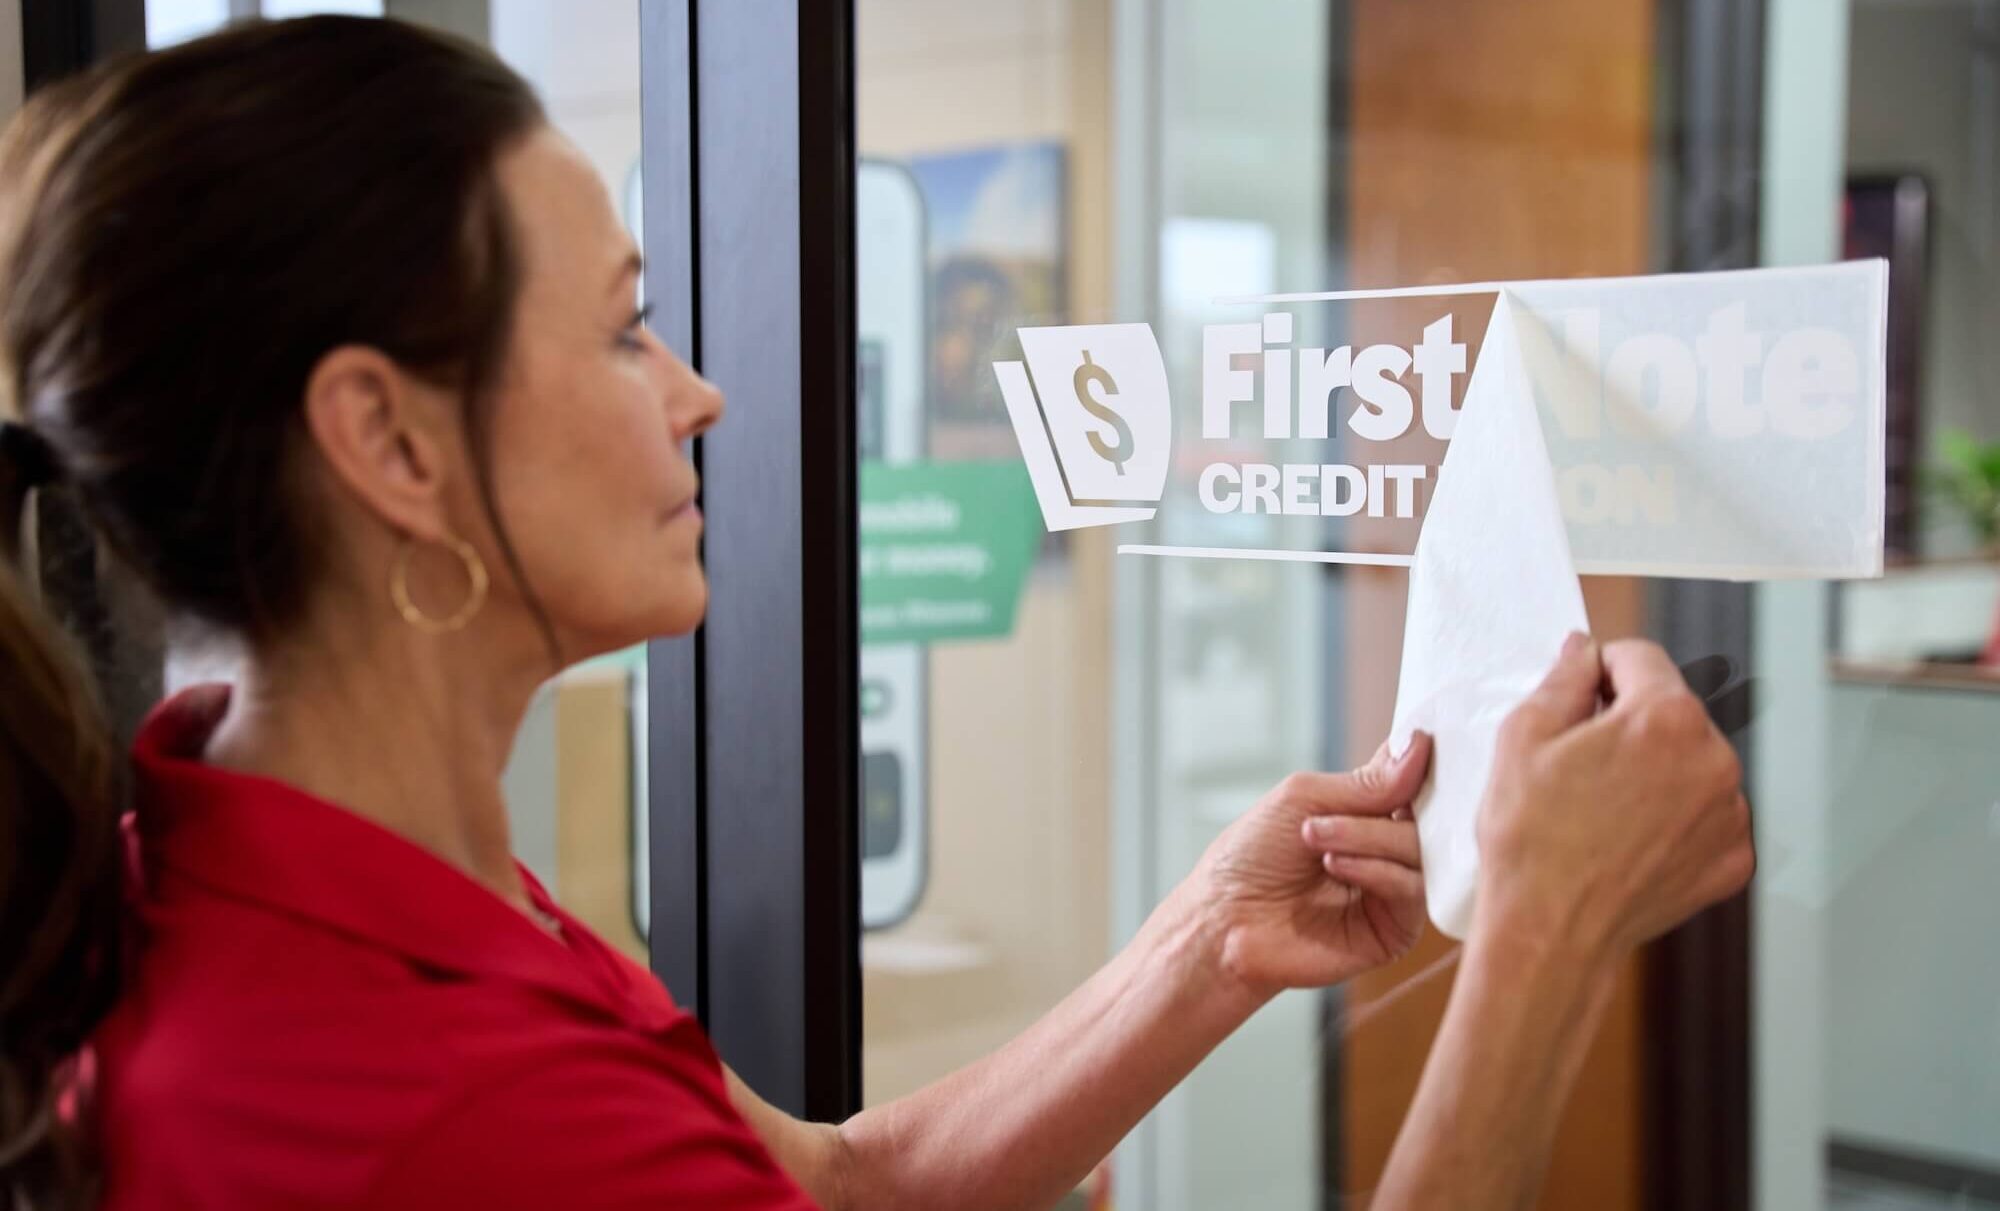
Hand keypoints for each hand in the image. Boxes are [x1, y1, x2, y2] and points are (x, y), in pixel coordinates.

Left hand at [1184, 735, 1432, 999]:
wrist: (1224, 921)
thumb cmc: (1251, 858)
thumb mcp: (1305, 799)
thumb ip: (1368, 781)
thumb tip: (1421, 745)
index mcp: (1367, 812)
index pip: (1415, 781)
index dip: (1423, 764)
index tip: (1425, 744)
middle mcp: (1386, 849)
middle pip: (1424, 815)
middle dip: (1380, 808)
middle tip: (1324, 818)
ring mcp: (1392, 889)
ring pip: (1421, 851)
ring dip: (1368, 838)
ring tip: (1317, 839)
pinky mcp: (1394, 930)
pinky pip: (1412, 891)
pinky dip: (1376, 871)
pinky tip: (1336, 866)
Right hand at [1477, 634, 1753, 964]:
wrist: (1550, 932)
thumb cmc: (1531, 841)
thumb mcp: (1523, 738)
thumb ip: (1564, 680)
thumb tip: (1583, 652)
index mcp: (1666, 718)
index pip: (1640, 658)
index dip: (1599, 669)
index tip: (1579, 694)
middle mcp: (1714, 759)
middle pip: (1670, 711)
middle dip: (1628, 724)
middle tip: (1579, 765)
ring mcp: (1729, 813)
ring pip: (1689, 763)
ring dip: (1654, 770)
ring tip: (1602, 809)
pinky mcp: (1732, 858)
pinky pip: (1704, 815)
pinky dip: (1673, 819)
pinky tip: (1629, 839)